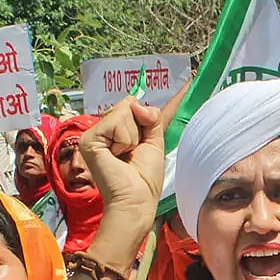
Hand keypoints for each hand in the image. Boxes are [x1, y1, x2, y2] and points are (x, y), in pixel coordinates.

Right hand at [80, 98, 164, 269]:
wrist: (136, 201)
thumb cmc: (145, 180)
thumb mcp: (155, 143)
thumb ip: (151, 118)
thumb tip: (137, 101)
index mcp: (119, 132)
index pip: (139, 107)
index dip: (163, 97)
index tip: (190, 78)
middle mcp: (104, 130)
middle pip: (130, 103)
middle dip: (141, 125)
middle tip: (134, 150)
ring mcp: (94, 134)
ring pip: (124, 109)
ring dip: (133, 135)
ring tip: (125, 155)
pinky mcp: (89, 139)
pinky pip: (117, 120)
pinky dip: (125, 138)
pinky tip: (118, 155)